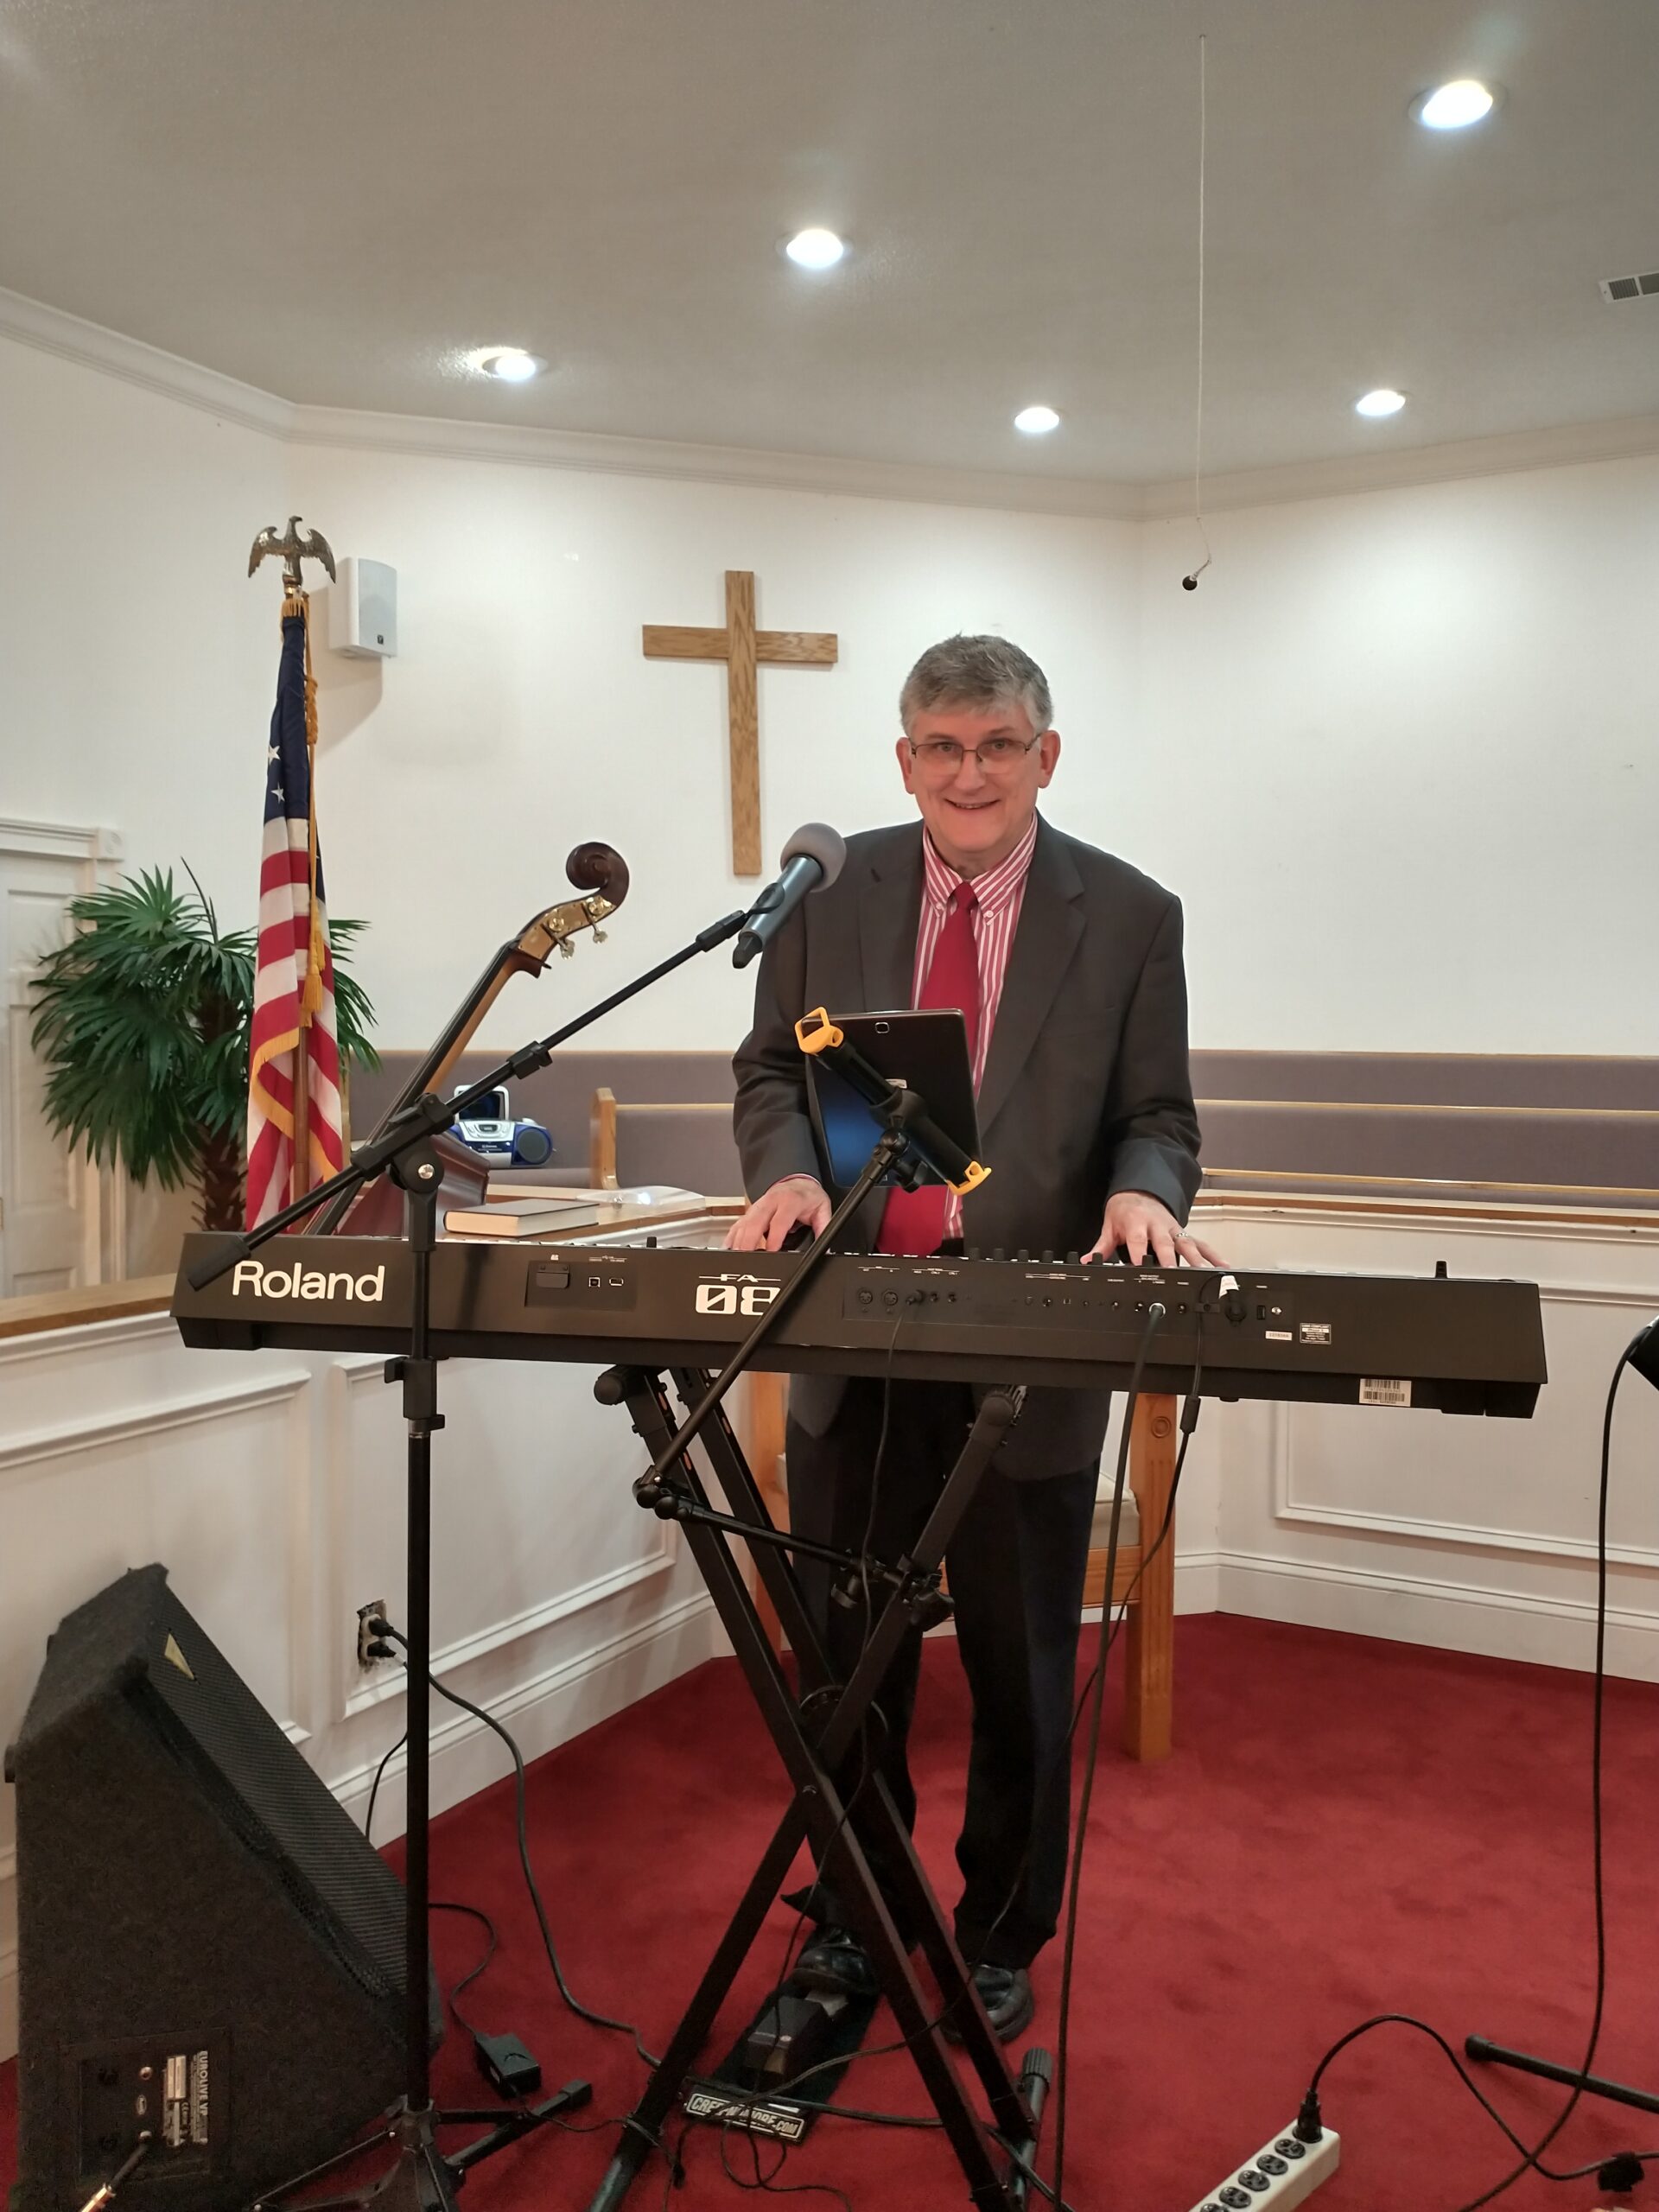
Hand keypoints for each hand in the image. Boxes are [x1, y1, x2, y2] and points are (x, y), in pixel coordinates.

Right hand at [725, 1175, 832, 1251]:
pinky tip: (729, 1249)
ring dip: (738, 1241)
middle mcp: (771, 1202)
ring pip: (744, 1223)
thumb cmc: (808, 1197)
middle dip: (749, 1241)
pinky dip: (733, 1237)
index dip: (774, 1237)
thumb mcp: (822, 1210)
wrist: (798, 1181)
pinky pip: (739, 1224)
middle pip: (755, 1222)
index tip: (771, 1251)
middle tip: (746, 1258)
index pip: (779, 1221)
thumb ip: (824, 1229)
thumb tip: (826, 1250)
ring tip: (736, 1258)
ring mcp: (758, 1206)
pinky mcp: (751, 1211)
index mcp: (789, 1201)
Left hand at [1083, 1191, 1224, 1268]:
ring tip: (1206, 1273)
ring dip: (1196, 1259)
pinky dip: (1212, 1255)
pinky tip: (1223, 1266)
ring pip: (1186, 1244)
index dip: (1139, 1255)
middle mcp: (1157, 1226)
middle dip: (1171, 1259)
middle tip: (1175, 1273)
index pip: (1138, 1241)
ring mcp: (1173, 1229)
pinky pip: (1200, 1243)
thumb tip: (1087, 1261)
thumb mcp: (1110, 1225)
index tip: (1141, 1268)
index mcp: (1137, 1224)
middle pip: (1165, 1244)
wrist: (1139, 1190)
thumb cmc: (1124, 1210)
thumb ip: (1101, 1246)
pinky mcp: (1183, 1232)